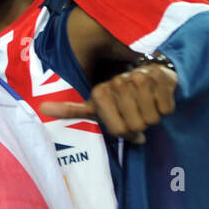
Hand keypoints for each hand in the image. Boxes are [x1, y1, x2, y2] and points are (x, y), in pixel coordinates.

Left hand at [39, 60, 176, 144]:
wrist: (150, 75)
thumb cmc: (120, 98)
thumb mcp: (94, 106)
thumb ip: (70, 110)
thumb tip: (42, 108)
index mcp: (100, 93)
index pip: (118, 130)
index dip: (126, 132)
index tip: (124, 121)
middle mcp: (118, 83)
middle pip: (136, 126)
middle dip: (140, 125)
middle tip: (137, 112)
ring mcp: (141, 79)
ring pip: (152, 118)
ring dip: (153, 116)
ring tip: (146, 103)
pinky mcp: (162, 78)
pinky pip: (166, 109)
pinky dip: (165, 108)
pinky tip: (158, 96)